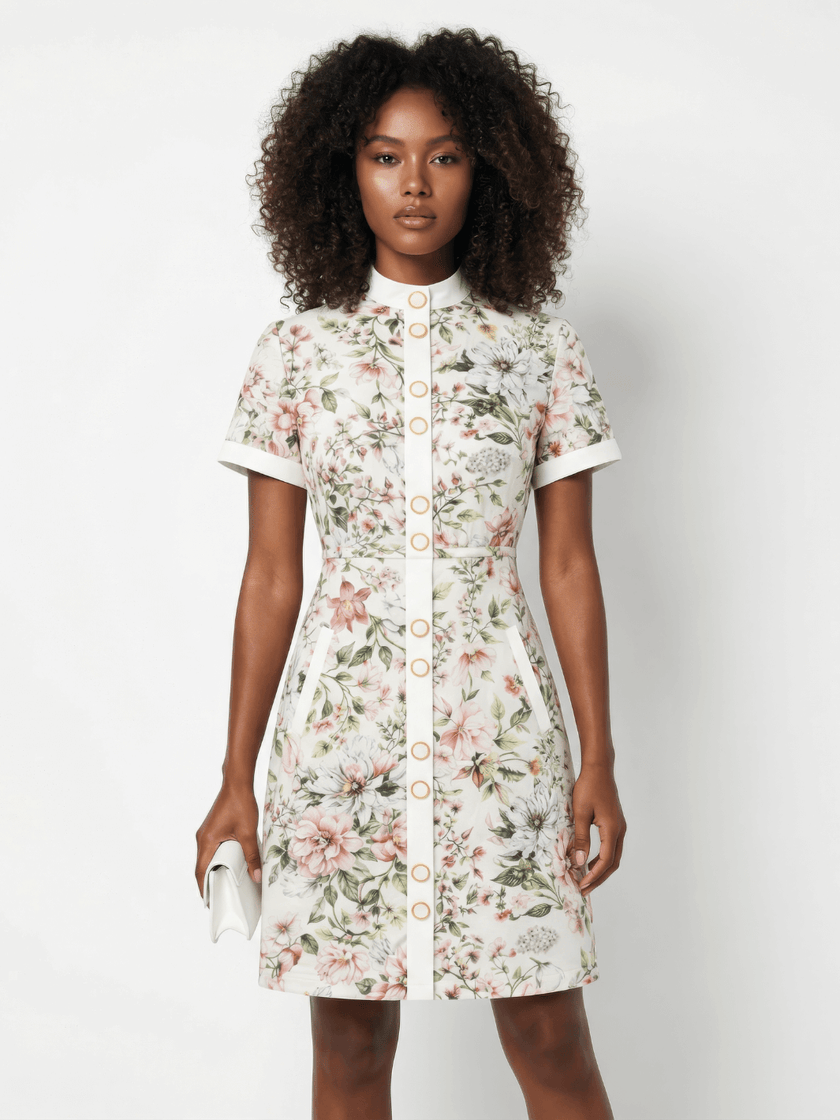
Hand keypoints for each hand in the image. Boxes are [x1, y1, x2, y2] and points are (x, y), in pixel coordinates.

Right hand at [195, 782, 261, 898]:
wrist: (237, 782)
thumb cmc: (240, 804)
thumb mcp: (248, 833)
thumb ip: (252, 856)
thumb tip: (256, 876)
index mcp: (206, 841)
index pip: (200, 871)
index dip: (203, 888)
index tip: (209, 902)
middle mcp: (202, 838)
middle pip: (202, 865)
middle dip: (210, 881)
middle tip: (220, 895)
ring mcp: (206, 832)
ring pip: (207, 857)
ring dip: (215, 869)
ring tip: (226, 882)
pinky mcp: (212, 828)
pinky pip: (212, 848)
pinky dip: (218, 858)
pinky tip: (230, 863)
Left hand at [568, 763, 626, 896]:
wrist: (599, 768)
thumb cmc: (588, 787)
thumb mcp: (580, 813)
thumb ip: (580, 838)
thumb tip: (578, 861)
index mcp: (612, 829)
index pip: (605, 861)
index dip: (593, 875)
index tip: (581, 885)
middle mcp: (620, 830)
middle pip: (613, 863)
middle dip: (599, 878)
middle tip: (584, 889)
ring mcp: (619, 826)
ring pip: (614, 855)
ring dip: (601, 869)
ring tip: (586, 878)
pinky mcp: (615, 822)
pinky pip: (611, 846)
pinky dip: (602, 858)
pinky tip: (589, 860)